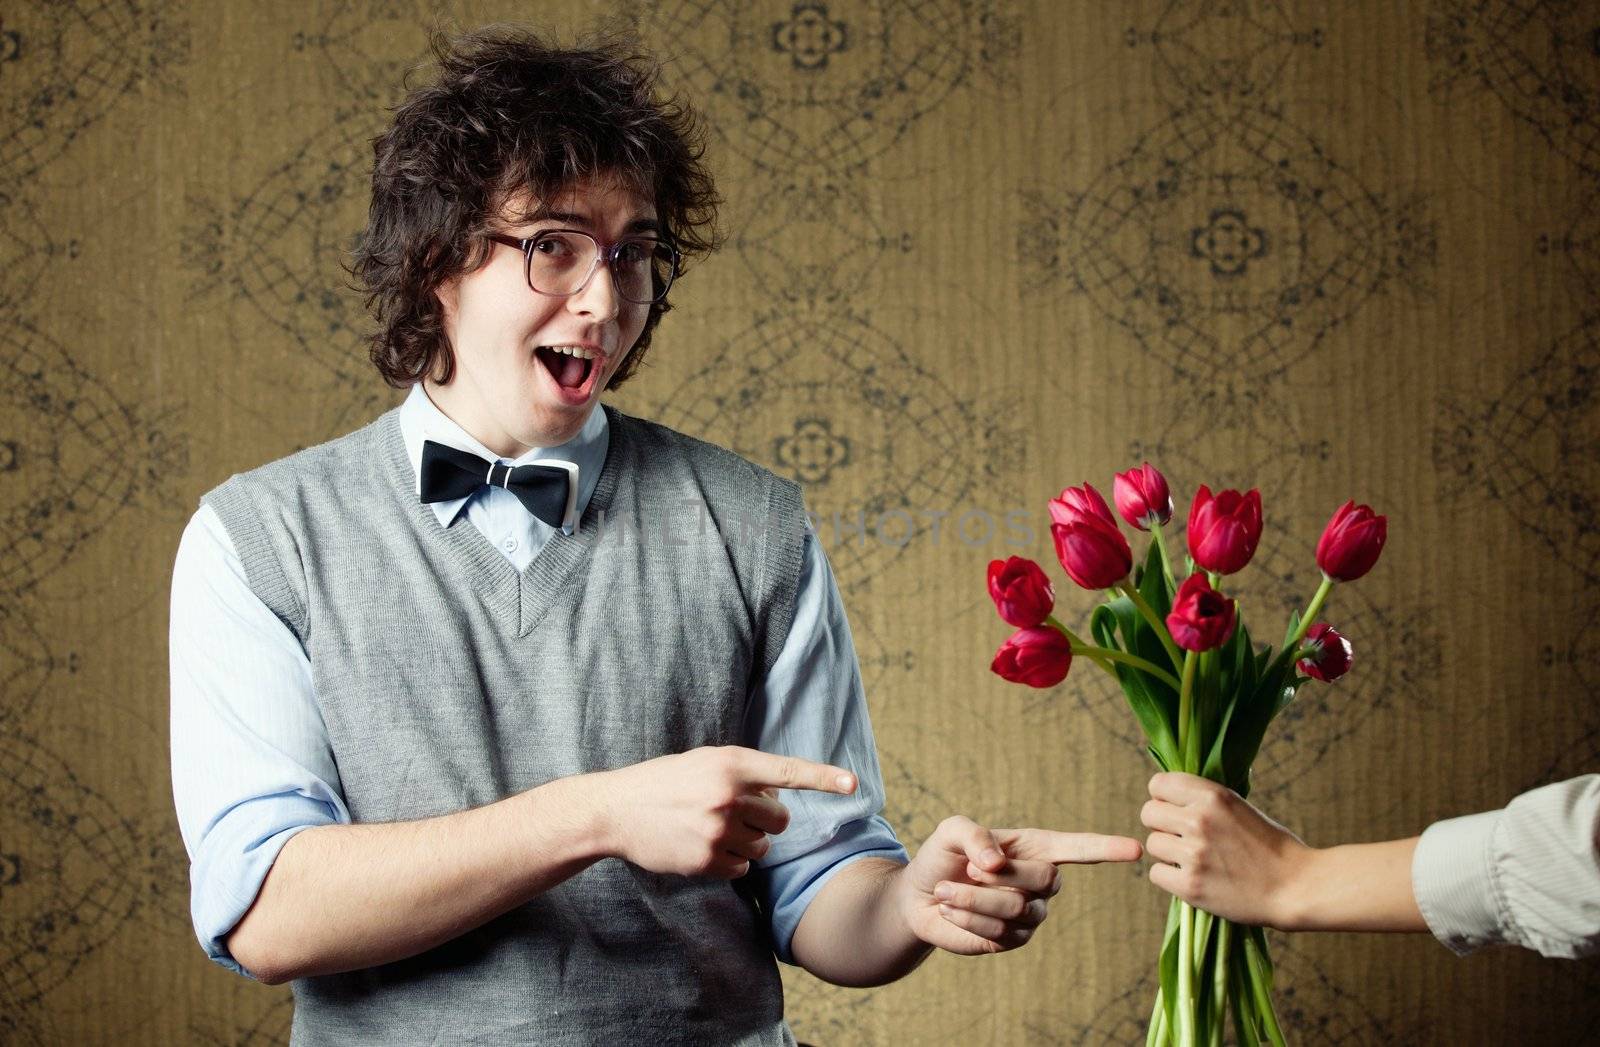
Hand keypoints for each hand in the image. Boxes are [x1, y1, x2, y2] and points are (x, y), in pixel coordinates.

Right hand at [597, 745, 856, 878]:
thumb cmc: (665, 782)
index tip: (852, 784)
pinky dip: (731, 863)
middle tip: (737, 815)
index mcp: (730, 763)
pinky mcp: (706, 860)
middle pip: (781, 820)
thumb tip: (779, 800)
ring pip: (763, 848)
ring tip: (713, 830)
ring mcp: (717, 829)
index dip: (823, 778)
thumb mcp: (703, 763)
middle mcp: (728, 794)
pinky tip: (704, 848)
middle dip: (767, 822)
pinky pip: (742, 869)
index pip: (787, 771)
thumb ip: (742, 775)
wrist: (615, 809)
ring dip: (748, 844)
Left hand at [897, 816, 1142, 955]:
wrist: (919, 897)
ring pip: (1018, 908)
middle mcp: (1041, 881)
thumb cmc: (943, 857)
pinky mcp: (1012, 940)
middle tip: (968, 869)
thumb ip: (974, 834)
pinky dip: (967, 916)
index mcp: (1035, 847)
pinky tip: (952, 909)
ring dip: (974, 897)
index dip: (1106, 848)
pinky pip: (999, 932)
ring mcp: (1030, 913)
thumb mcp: (951, 831)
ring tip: (948, 891)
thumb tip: (998, 862)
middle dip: (1000, 874)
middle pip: (1046, 878)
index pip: (1078, 848)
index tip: (1136, 849)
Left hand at [1140, 771, 1313, 927]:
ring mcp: (1193, 854)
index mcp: (1212, 796)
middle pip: (1148, 813)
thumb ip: (1205, 799)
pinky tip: (1193, 877)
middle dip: (1162, 825)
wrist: (1295, 887)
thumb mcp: (1240, 807)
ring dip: (1168, 853)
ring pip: (1152, 844)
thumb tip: (1169, 791)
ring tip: (1195, 859)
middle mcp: (1198, 821)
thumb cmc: (1271, 846)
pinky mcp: (1190, 885)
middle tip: (1182, 837)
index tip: (1174, 808)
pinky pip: (1157, 874)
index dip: (1163, 797)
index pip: (1158, 784)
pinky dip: (1171, 878)